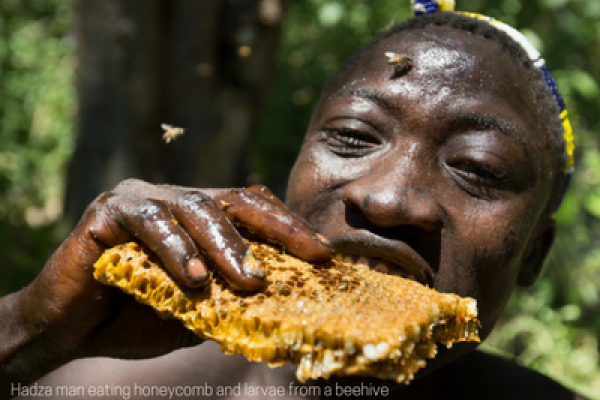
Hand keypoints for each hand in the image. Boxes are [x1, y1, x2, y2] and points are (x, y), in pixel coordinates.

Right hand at [10, 179, 331, 365]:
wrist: (69, 327)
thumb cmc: (136, 317)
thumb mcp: (198, 312)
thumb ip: (231, 301)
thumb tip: (287, 308)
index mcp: (200, 218)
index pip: (253, 210)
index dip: (290, 228)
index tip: (324, 255)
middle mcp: (174, 199)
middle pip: (235, 200)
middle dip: (276, 229)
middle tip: (308, 257)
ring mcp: (141, 199)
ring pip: (195, 207)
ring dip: (225, 246)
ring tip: (248, 282)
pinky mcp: (107, 211)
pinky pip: (148, 223)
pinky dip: (175, 250)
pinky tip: (193, 279)